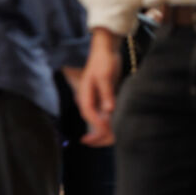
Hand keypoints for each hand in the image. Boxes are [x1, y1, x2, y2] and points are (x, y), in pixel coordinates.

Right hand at [77, 30, 120, 146]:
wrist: (105, 50)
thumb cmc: (103, 60)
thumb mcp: (105, 75)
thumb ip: (106, 93)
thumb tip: (109, 110)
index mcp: (85, 93)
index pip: (89, 113)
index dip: (97, 125)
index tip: (105, 132)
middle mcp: (88, 98)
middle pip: (90, 120)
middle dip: (95, 133)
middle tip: (97, 144)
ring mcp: (94, 98)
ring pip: (97, 119)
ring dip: (101, 130)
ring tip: (105, 141)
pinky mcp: (102, 97)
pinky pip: (103, 114)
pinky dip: (106, 123)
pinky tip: (110, 129)